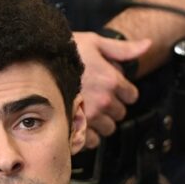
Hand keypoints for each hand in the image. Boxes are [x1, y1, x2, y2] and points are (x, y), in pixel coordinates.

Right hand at [72, 32, 151, 147]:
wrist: (36, 63)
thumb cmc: (66, 50)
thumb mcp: (96, 43)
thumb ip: (124, 49)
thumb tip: (148, 45)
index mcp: (111, 80)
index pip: (132, 96)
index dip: (123, 92)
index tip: (112, 88)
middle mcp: (103, 100)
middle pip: (120, 114)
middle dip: (112, 107)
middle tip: (97, 97)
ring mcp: (89, 116)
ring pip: (108, 129)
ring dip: (102, 122)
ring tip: (88, 110)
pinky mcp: (76, 128)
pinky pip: (92, 140)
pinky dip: (88, 134)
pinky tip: (80, 121)